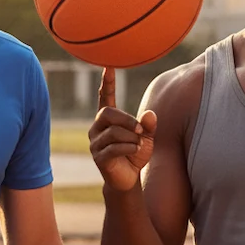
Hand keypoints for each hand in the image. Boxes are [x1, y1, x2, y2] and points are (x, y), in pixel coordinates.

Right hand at [88, 67, 156, 191]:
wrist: (128, 179)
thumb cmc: (135, 153)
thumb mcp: (146, 137)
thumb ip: (148, 125)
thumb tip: (149, 114)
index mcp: (108, 119)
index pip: (104, 97)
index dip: (106, 82)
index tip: (108, 66)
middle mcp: (97, 128)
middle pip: (107, 113)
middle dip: (126, 119)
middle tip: (140, 129)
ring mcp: (95, 143)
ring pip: (112, 132)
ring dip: (130, 137)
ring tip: (139, 144)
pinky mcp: (98, 157)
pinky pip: (113, 148)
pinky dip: (128, 148)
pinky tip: (135, 151)